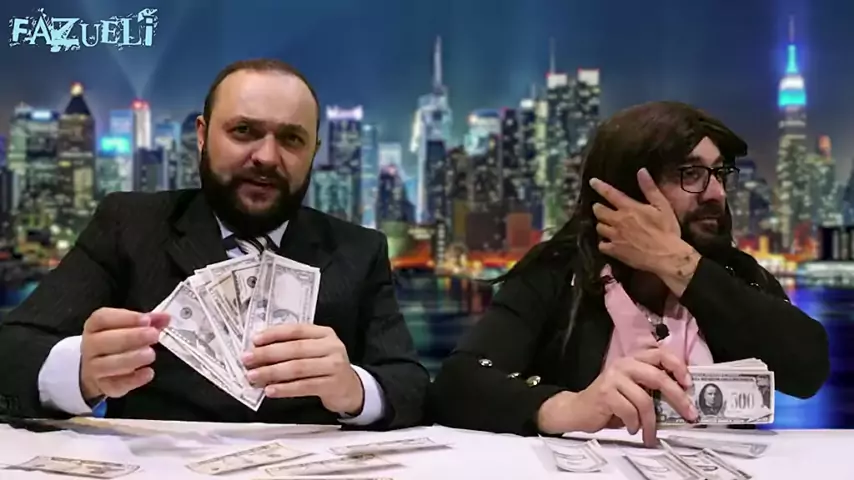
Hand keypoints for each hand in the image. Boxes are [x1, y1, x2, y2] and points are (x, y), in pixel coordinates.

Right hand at [80, 308, 169, 401]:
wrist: (97, 369)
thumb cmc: (116, 342)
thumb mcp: (128, 327)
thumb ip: (148, 321)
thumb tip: (165, 317)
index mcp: (94, 326)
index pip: (102, 318)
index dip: (125, 318)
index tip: (147, 319)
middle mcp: (90, 346)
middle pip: (104, 341)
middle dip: (131, 337)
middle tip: (154, 335)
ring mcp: (94, 368)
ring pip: (107, 364)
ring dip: (131, 358)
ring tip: (150, 354)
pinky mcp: (104, 386)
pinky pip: (115, 384)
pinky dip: (133, 380)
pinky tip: (148, 373)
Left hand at [243, 324, 363, 415]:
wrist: (351, 389)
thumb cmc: (325, 368)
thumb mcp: (315, 351)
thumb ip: (293, 347)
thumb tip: (259, 350)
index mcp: (324, 333)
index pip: (296, 330)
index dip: (274, 334)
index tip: (255, 340)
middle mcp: (331, 347)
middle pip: (295, 349)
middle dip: (267, 354)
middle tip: (248, 360)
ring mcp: (334, 365)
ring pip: (298, 368)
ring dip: (272, 372)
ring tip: (254, 376)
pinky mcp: (333, 385)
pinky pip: (304, 386)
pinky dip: (285, 389)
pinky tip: (271, 391)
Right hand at [538, 349, 696, 446]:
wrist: (577, 410)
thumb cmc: (610, 403)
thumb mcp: (632, 390)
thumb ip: (651, 387)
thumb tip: (683, 399)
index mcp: (633, 360)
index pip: (660, 354)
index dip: (677, 366)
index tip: (689, 384)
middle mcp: (623, 364)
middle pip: (658, 377)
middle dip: (677, 397)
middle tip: (690, 414)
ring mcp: (613, 378)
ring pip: (645, 400)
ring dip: (652, 423)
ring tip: (651, 435)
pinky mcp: (605, 393)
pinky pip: (630, 412)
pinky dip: (634, 424)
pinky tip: (631, 428)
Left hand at [589, 169, 686, 272]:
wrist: (667, 256)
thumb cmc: (667, 230)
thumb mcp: (662, 206)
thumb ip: (650, 189)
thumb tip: (641, 171)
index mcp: (629, 208)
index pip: (610, 193)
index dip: (599, 186)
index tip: (592, 182)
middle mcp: (618, 221)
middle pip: (598, 211)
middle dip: (598, 208)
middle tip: (601, 208)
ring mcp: (614, 236)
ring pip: (598, 227)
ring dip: (601, 224)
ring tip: (607, 225)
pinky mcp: (614, 251)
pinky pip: (601, 245)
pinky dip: (603, 243)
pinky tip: (609, 243)